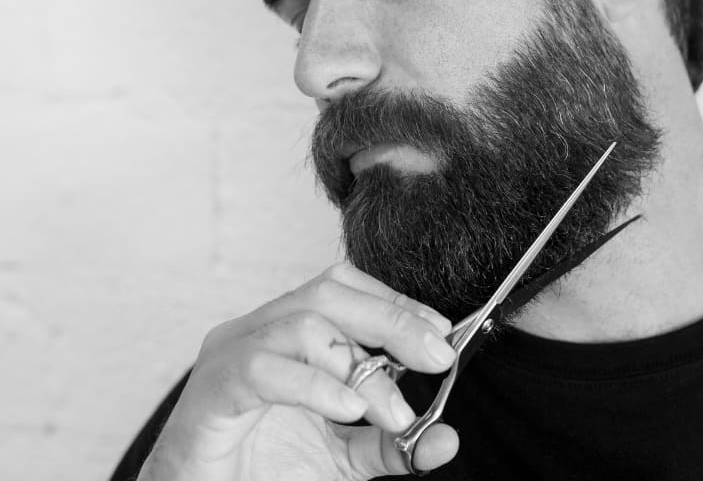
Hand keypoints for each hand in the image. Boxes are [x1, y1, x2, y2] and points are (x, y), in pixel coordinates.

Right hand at [137, 263, 458, 479]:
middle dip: (393, 320)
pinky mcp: (210, 390)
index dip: (396, 301)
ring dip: (361, 368)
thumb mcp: (343, 458)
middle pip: (329, 293)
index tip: (441, 333)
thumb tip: (446, 440)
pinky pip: (263, 368)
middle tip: (438, 358)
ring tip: (394, 413)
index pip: (344, 288)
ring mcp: (229, 354)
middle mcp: (257, 331)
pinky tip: (348, 410)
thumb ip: (392, 444)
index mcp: (285, 332)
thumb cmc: (260, 471)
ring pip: (303, 325)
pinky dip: (315, 386)